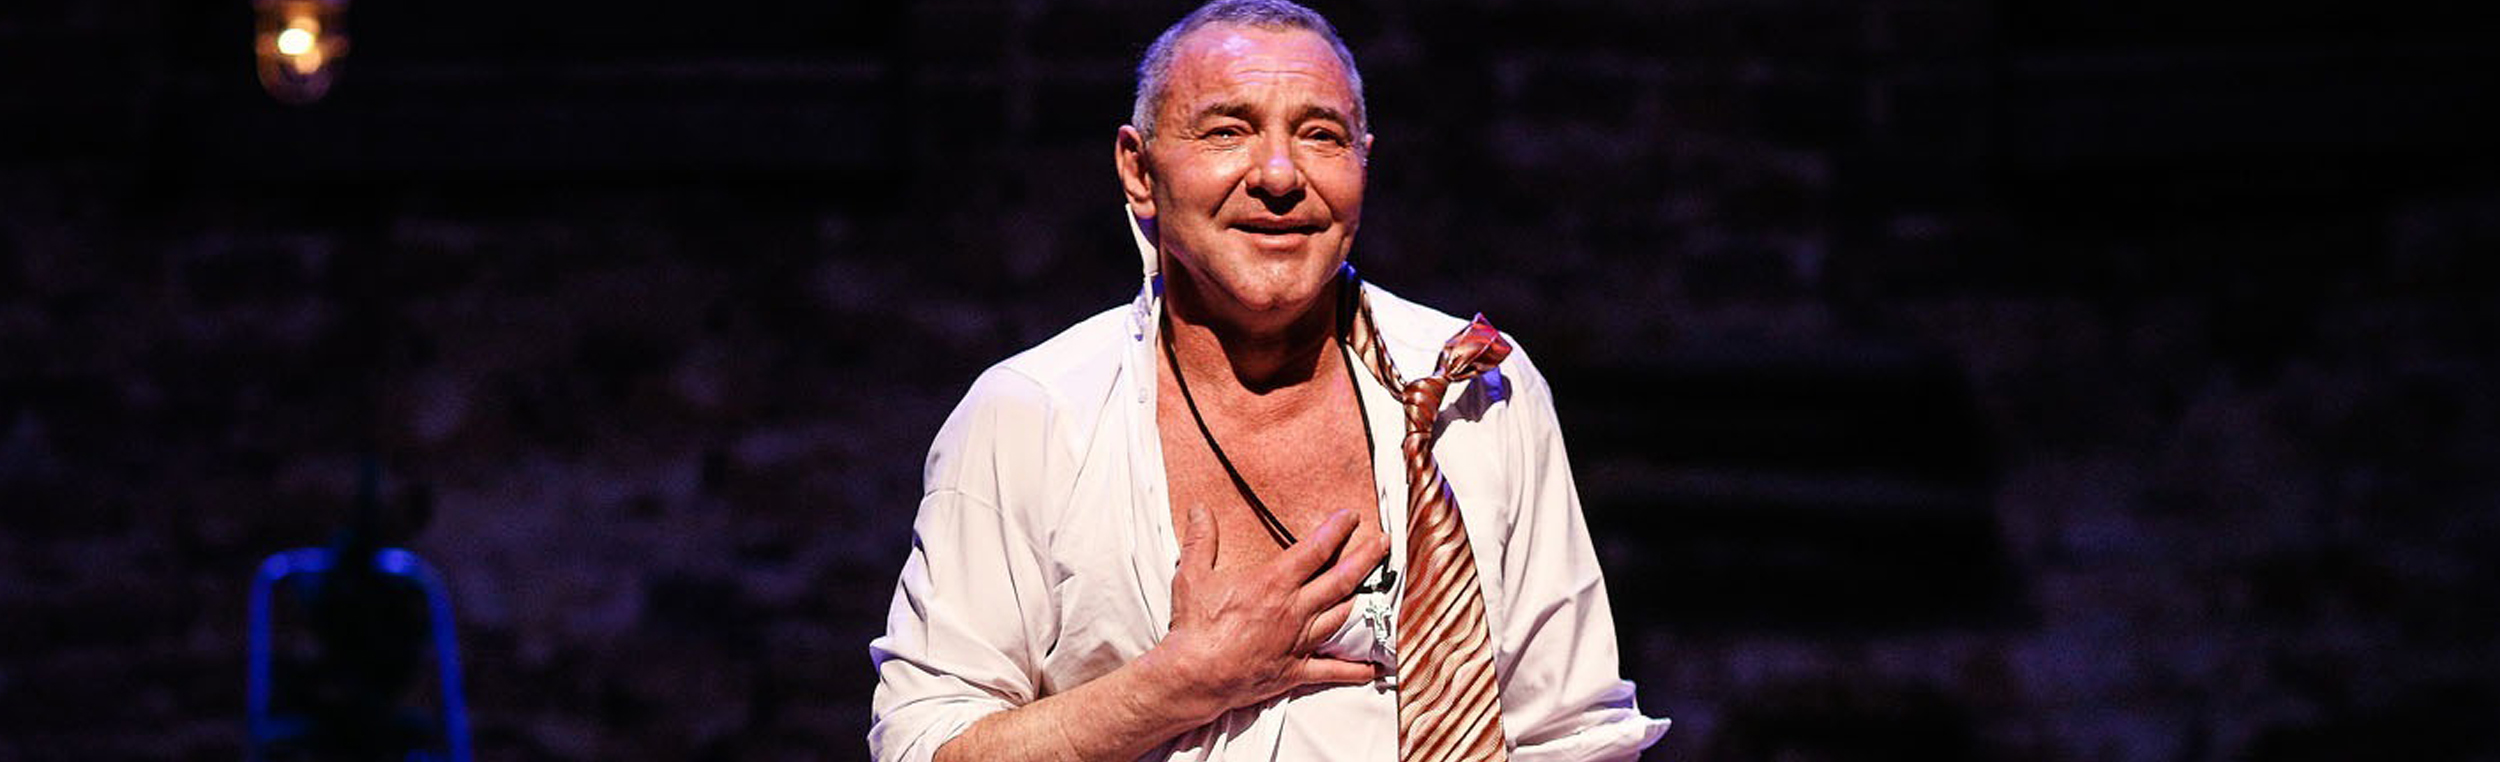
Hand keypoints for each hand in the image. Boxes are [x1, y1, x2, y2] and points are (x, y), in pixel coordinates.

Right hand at [1152, 503, 1389, 719]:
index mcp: (1273, 584)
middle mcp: (1294, 610)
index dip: (1336, 530)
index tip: (1351, 516)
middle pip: (1340, 580)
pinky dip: (1354, 669)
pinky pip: (1331, 670)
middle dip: (1365, 559)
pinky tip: (1372, 667)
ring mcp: (1298, 642)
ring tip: (1379, 590)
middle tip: (1384, 544)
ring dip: (1363, 601)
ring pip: (1341, 618)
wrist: (1194, 676)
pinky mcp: (1295, 671)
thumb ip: (1201, 539)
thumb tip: (1199, 508)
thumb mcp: (1192, 575)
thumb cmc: (1194, 627)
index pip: (1314, 550)